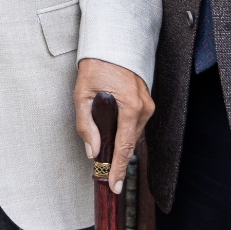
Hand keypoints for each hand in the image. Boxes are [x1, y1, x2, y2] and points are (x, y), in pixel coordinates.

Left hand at [75, 59, 152, 193]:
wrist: (111, 44)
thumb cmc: (97, 65)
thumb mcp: (83, 94)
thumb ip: (86, 124)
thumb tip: (92, 151)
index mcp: (131, 106)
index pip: (125, 146)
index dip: (119, 168)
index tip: (115, 185)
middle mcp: (144, 108)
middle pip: (130, 143)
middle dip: (118, 160)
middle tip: (105, 175)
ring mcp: (147, 105)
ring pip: (133, 135)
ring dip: (120, 146)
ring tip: (106, 157)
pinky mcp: (145, 103)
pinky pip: (135, 125)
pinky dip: (124, 134)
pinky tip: (113, 138)